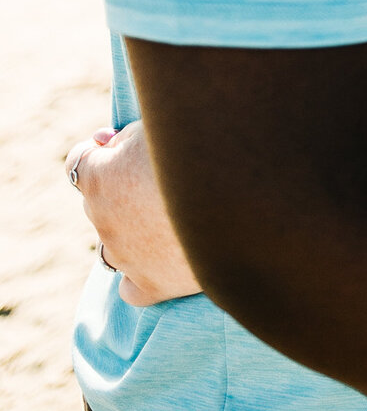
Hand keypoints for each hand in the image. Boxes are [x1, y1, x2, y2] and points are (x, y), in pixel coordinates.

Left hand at [65, 120, 202, 306]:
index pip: (79, 162)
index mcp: (98, 176)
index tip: (125, 148)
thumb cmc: (201, 144)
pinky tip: (165, 257)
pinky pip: (130, 287)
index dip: (102, 153)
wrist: (243, 189)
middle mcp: (102, 219)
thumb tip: (105, 144)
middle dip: (123, 189)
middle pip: (99, 202)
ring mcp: (125, 256)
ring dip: (132, 231)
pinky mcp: (152, 285)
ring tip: (173, 216)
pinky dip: (142, 273)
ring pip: (113, 244)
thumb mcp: (159, 124)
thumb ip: (125, 136)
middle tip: (167, 175)